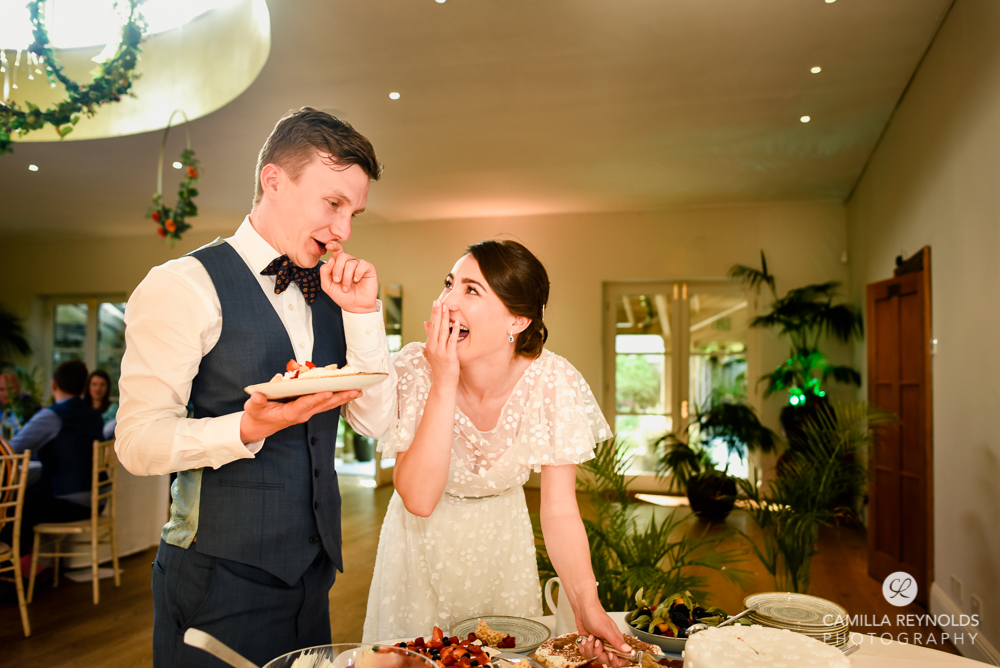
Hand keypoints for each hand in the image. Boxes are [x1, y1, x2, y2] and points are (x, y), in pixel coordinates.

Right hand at [240, 389, 360, 443]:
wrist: (260, 427)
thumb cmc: (257, 416)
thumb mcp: (252, 409)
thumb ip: (256, 402)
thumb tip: (258, 395)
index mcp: (290, 413)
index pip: (305, 404)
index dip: (316, 398)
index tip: (328, 392)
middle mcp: (302, 413)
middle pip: (323, 405)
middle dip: (340, 397)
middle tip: (355, 390)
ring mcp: (307, 412)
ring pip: (327, 404)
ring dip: (343, 398)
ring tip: (358, 391)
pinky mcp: (308, 409)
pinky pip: (325, 403)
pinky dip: (336, 397)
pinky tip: (347, 392)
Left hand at [320, 243, 378, 313]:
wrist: (355, 306)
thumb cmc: (342, 296)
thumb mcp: (327, 286)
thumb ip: (325, 272)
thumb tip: (331, 259)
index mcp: (339, 264)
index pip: (337, 250)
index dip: (333, 245)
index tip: (328, 245)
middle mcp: (349, 262)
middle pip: (342, 256)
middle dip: (337, 269)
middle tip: (337, 281)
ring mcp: (359, 265)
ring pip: (351, 263)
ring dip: (346, 277)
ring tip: (346, 287)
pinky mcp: (369, 269)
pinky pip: (362, 264)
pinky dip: (358, 273)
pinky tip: (356, 280)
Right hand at [423, 299, 459, 388]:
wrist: (442, 383)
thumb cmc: (439, 368)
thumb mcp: (432, 351)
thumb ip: (430, 337)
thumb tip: (426, 323)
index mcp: (429, 344)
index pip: (431, 325)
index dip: (434, 313)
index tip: (435, 303)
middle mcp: (433, 346)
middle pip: (435, 326)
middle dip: (437, 312)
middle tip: (439, 300)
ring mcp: (441, 351)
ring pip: (442, 331)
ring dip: (444, 318)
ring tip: (446, 307)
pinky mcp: (449, 356)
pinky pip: (452, 341)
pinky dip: (454, 331)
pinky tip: (456, 323)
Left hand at [576, 604, 631, 666]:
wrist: (583, 609)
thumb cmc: (596, 615)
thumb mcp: (606, 629)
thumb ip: (616, 641)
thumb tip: (629, 650)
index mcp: (616, 642)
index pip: (622, 659)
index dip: (617, 661)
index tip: (610, 655)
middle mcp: (608, 646)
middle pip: (607, 661)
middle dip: (599, 654)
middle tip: (597, 642)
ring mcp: (598, 646)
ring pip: (594, 658)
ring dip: (589, 648)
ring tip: (590, 637)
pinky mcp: (590, 646)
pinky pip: (586, 654)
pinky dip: (583, 648)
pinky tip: (584, 639)